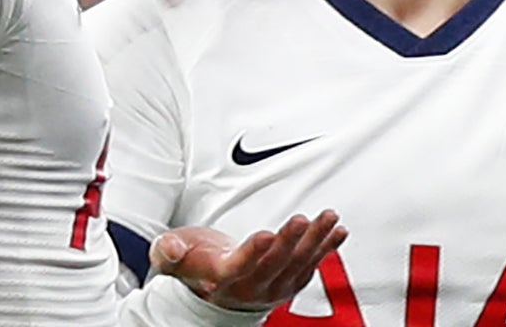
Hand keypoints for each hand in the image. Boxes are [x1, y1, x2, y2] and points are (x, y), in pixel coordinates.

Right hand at [150, 211, 347, 311]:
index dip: (251, 254)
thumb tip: (172, 248)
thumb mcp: (172, 257)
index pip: (238, 269)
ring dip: (315, 241)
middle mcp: (250, 287)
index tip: (264, 235)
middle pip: (273, 265)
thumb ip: (168, 251)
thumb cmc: (197, 262)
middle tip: (299, 220)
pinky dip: (326, 248)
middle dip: (288, 242)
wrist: (216, 287)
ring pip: (297, 264)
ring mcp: (273, 286)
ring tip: (328, 219)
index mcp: (221, 279)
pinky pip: (312, 265)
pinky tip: (337, 231)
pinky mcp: (290, 281)